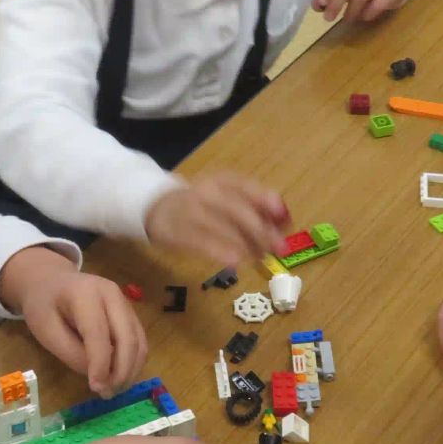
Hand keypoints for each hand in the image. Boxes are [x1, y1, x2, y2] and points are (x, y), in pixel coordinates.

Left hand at [15, 267, 147, 398]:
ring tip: (113, 390)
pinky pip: (139, 341)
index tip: (97, 388)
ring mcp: (125, 303)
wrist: (52, 282)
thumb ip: (70, 352)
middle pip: (127, 337)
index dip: (100, 363)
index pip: (98, 332)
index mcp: (85, 293)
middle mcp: (112, 295)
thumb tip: (98, 376)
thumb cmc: (45, 306)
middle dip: (121, 370)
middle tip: (108, 394)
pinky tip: (119, 377)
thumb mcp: (45, 330)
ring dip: (130, 370)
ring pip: (139, 342)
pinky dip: (133, 363)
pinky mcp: (130, 314)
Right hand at [145, 173, 288, 267]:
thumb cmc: (202, 205)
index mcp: (222, 181)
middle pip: (238, 210)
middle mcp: (207, 192)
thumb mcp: (226, 198)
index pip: (247, 188)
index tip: (284, 217)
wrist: (157, 208)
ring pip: (223, 228)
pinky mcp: (178, 232)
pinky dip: (221, 252)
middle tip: (278, 248)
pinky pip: (202, 242)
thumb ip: (254, 206)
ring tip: (260, 258)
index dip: (267, 201)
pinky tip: (235, 262)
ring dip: (246, 245)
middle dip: (262, 231)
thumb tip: (285, 221)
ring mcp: (191, 211)